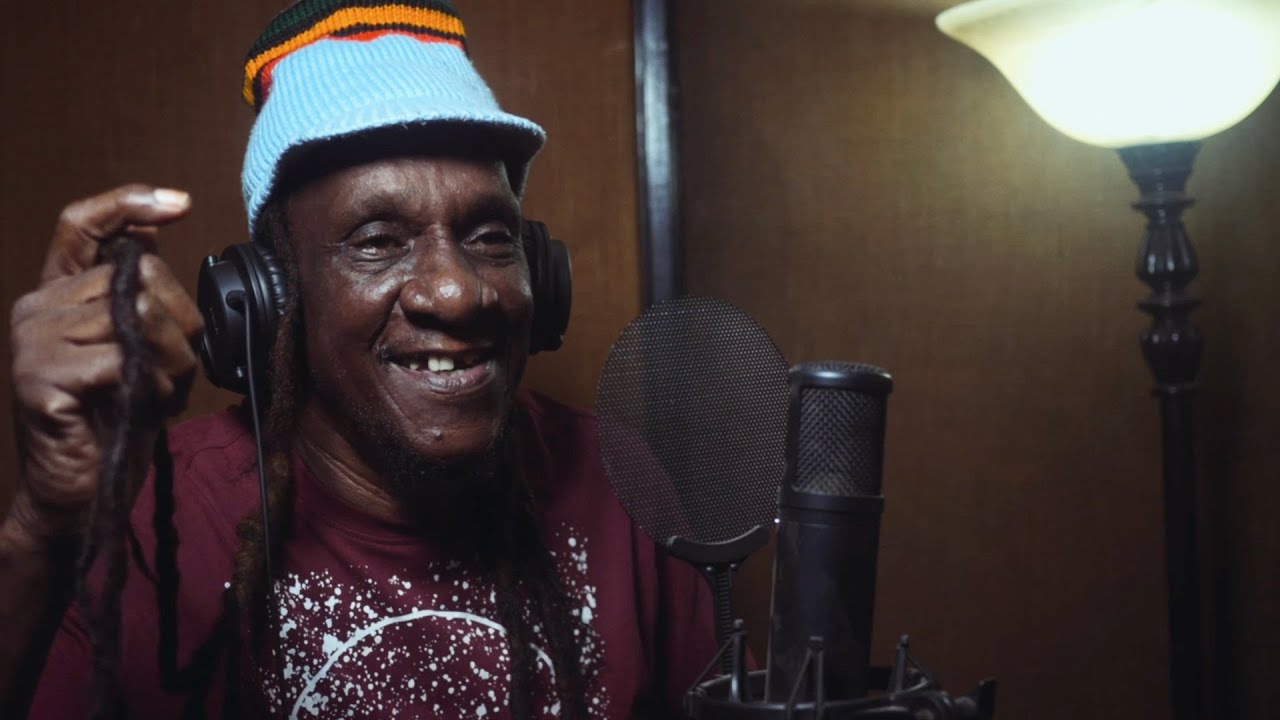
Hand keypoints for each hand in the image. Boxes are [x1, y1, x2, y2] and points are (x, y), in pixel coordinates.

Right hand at [9, 185, 202, 540]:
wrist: (83, 490)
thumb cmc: (116, 419)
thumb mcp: (139, 350)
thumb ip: (139, 299)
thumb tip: (153, 238)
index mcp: (59, 294)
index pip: (81, 224)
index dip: (128, 203)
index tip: (178, 203)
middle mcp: (36, 307)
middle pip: (139, 275)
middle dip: (181, 322)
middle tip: (178, 367)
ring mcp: (32, 339)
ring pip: (138, 315)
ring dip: (173, 360)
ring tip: (161, 390)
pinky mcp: (40, 376)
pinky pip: (123, 358)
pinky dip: (151, 385)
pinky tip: (141, 404)